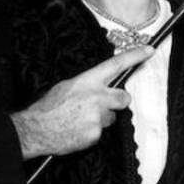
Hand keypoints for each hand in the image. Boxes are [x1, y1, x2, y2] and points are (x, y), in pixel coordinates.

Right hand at [11, 46, 152, 158]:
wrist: (35, 130)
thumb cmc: (48, 108)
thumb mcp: (67, 86)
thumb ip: (88, 85)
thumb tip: (100, 86)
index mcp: (87, 81)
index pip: (116, 64)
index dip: (134, 56)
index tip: (148, 50)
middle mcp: (96, 97)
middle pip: (123, 97)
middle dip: (118, 102)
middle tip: (103, 105)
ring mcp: (97, 116)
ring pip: (110, 117)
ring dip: (100, 119)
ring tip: (80, 120)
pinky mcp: (95, 133)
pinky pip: (100, 132)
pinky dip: (91, 132)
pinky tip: (76, 130)